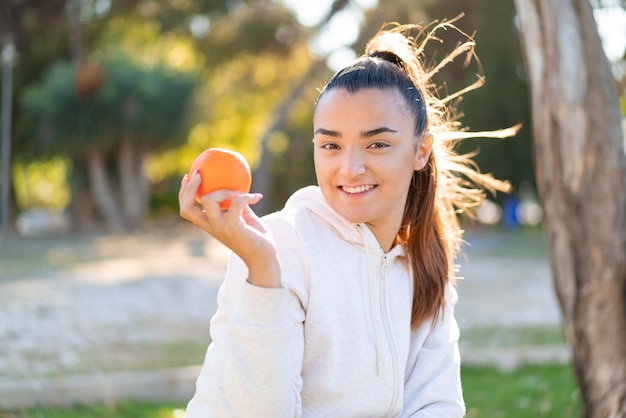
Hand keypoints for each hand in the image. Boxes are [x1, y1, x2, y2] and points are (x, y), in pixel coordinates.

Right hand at [179, 171, 280, 287]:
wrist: (264, 258)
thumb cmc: (255, 238)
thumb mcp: (243, 217)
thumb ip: (236, 204)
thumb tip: (237, 184)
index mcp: (209, 224)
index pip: (187, 209)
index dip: (183, 193)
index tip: (188, 176)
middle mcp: (211, 226)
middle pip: (187, 208)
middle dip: (189, 188)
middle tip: (198, 174)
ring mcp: (220, 227)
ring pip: (209, 200)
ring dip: (224, 190)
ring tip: (239, 191)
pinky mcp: (233, 227)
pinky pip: (236, 202)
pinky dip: (247, 197)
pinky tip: (257, 198)